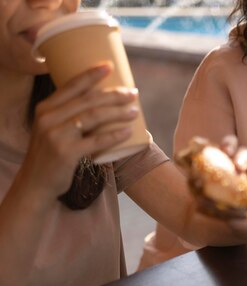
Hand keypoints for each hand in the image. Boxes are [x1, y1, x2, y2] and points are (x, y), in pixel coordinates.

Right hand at [21, 64, 137, 202]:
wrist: (35, 183)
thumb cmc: (51, 154)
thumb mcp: (52, 129)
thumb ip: (68, 116)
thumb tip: (100, 104)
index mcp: (45, 108)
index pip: (71, 85)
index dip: (91, 74)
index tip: (110, 65)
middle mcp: (48, 118)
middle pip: (87, 100)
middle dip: (113, 94)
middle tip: (132, 92)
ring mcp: (56, 135)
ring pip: (93, 117)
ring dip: (118, 112)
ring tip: (135, 110)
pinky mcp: (66, 153)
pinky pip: (97, 140)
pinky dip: (115, 135)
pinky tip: (128, 131)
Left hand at [218, 135, 246, 235]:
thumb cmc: (237, 215)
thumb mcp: (225, 214)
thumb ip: (215, 208)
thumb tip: (199, 204)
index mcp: (230, 165)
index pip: (228, 148)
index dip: (226, 145)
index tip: (223, 151)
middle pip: (244, 150)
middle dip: (241, 156)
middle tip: (238, 167)